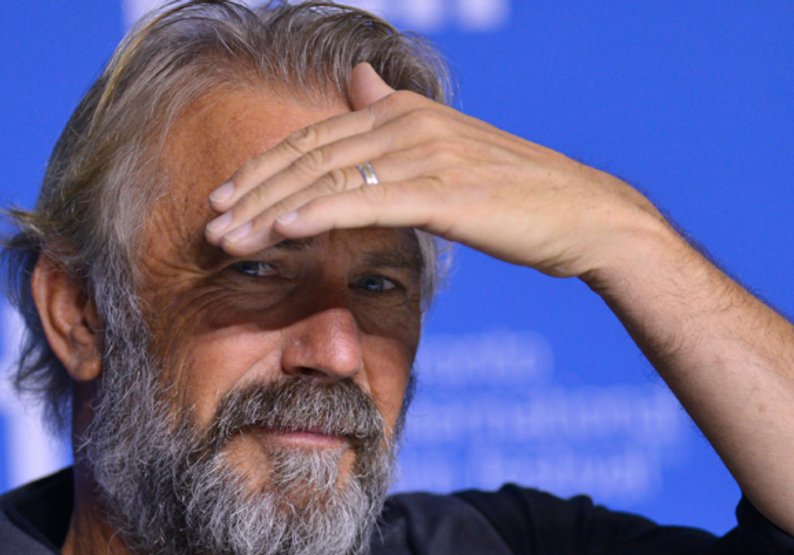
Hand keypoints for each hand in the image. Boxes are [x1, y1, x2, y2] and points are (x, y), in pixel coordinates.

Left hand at [204, 63, 668, 279]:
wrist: (583, 215)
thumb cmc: (514, 191)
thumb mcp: (447, 143)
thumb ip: (394, 113)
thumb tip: (359, 78)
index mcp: (404, 112)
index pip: (314, 140)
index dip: (263, 168)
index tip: (224, 198)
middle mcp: (408, 124)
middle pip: (311, 157)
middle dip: (253, 191)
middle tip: (210, 224)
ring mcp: (427, 154)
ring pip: (330, 181)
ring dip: (272, 209)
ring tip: (230, 237)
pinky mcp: (445, 190)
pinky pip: (369, 201)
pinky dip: (321, 213)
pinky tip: (284, 230)